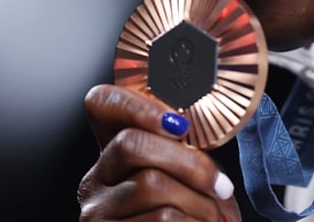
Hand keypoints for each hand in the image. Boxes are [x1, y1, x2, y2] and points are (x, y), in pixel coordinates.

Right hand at [78, 84, 240, 221]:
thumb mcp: (186, 182)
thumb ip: (184, 150)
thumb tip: (198, 120)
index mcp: (113, 156)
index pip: (101, 104)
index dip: (136, 104)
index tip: (179, 123)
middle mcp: (95, 182)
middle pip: (132, 144)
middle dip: (188, 161)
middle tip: (218, 185)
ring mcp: (97, 215)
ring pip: (151, 184)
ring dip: (198, 203)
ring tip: (211, 218)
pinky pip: (161, 219)